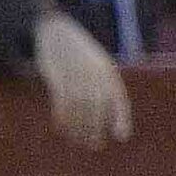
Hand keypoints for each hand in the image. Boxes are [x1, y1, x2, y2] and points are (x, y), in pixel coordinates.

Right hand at [32, 4, 132, 149]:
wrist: (55, 30)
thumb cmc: (78, 52)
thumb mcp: (96, 64)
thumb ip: (102, 86)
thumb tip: (106, 113)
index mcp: (107, 71)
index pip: (118, 98)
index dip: (120, 118)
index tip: (121, 137)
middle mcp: (94, 74)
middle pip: (97, 108)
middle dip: (96, 128)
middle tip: (93, 145)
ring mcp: (75, 74)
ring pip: (79, 108)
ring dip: (78, 127)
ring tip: (76, 140)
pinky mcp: (57, 76)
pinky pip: (62, 102)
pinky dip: (62, 117)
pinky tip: (60, 126)